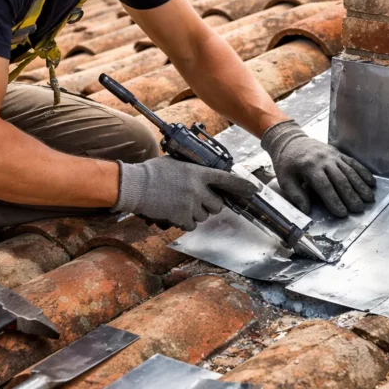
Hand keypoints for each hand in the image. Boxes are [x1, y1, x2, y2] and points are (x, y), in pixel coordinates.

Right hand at [113, 157, 257, 230]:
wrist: (136, 185)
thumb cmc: (152, 172)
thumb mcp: (175, 163)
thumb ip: (192, 171)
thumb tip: (201, 175)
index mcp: (198, 173)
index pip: (226, 179)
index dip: (241, 185)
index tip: (252, 189)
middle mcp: (198, 189)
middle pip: (218, 205)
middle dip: (211, 205)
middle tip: (198, 201)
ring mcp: (191, 204)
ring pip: (204, 216)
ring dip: (196, 213)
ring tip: (180, 204)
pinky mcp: (182, 217)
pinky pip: (192, 225)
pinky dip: (185, 222)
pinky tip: (175, 212)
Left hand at [262, 120, 375, 216]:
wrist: (289, 140)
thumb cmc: (286, 162)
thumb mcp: (284, 179)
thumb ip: (295, 195)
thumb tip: (307, 210)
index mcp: (309, 166)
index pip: (324, 186)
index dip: (334, 200)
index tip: (342, 213)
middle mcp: (323, 159)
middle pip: (340, 179)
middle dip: (350, 196)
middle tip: (359, 209)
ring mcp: (332, 155)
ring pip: (349, 171)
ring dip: (360, 185)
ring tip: (369, 199)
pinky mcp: (338, 153)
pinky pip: (352, 162)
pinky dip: (363, 172)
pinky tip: (371, 182)